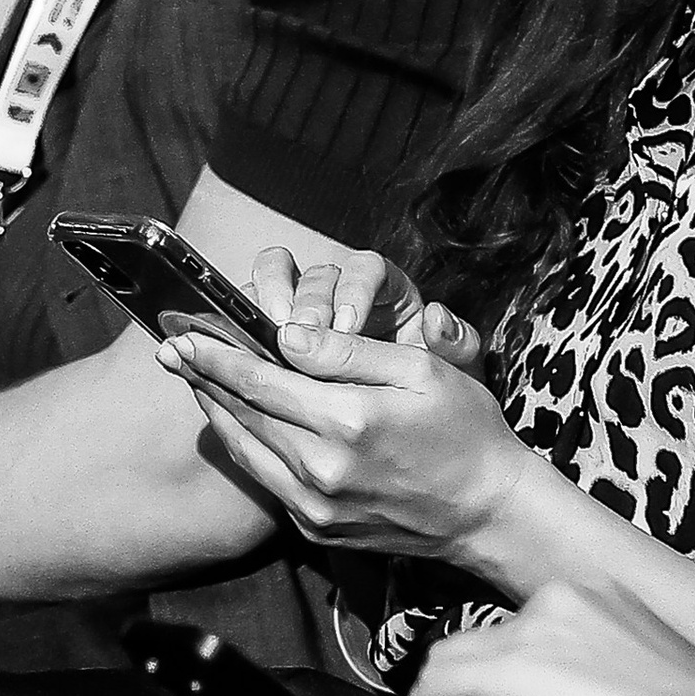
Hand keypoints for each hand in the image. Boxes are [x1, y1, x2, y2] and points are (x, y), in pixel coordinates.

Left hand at [162, 312, 530, 560]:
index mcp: (348, 420)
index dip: (216, 354)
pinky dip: (242, 444)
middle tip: (170, 349)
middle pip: (243, 411)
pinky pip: (264, 478)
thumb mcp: (421, 371)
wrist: (487, 513)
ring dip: (215, 410)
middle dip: (204, 377)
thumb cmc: (463, 428)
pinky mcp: (315, 527)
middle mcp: (322, 467)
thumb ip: (349, 351)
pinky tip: (233, 419)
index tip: (184, 333)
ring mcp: (315, 504)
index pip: (260, 379)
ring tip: (191, 378)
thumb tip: (286, 335)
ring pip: (245, 446)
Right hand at [247, 238, 482, 370]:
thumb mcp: (452, 372)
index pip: (365, 268)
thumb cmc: (429, 391)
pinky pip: (244, 314)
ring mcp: (298, 307)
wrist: (410, 427)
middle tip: (299, 334)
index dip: (354, 290)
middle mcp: (337, 289)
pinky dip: (239, 330)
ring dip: (265, 306)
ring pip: (269, 280)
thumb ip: (454, 343)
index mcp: (383, 288)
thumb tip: (438, 318)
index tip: (350, 323)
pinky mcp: (269, 332)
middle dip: (301, 301)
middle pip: (311, 271)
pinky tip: (246, 354)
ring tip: (270, 342)